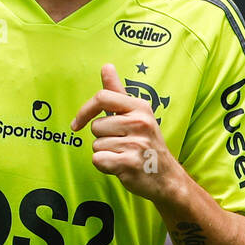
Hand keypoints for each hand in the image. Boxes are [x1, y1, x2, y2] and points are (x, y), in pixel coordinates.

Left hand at [72, 64, 180, 202]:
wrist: (166, 177)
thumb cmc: (147, 144)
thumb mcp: (137, 114)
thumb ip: (117, 92)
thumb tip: (106, 67)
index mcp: (140, 107)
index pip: (102, 97)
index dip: (85, 111)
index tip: (78, 124)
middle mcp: (140, 122)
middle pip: (96, 126)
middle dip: (102, 138)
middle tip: (121, 144)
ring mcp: (136, 144)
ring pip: (96, 145)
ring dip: (105, 152)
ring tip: (123, 155)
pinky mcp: (130, 164)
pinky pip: (98, 160)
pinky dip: (104, 165)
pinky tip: (120, 166)